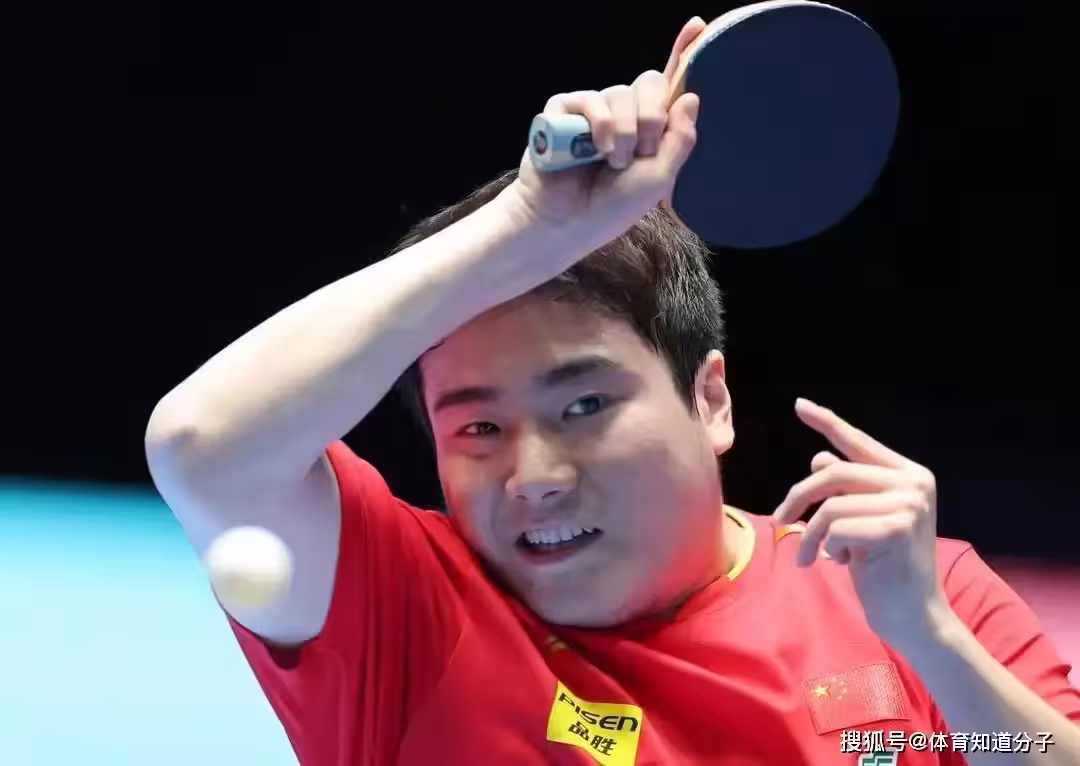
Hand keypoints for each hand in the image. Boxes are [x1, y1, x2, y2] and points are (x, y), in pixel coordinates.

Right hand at [510, 17, 705, 248]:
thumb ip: (678, 140)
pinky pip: (591, 99)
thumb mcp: (658, 179)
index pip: (669, 87)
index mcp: (649, 129)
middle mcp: (623, 114)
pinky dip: (599, 125)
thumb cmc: (610, 208)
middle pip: (650, 83)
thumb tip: (690, 95)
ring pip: (621, 93)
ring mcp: (592, 110)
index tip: (697, 24)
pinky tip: (593, 149)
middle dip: (651, 118)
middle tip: (639, 152)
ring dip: (623, 132)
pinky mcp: (564, 111)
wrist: (567, 222)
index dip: (682, 54)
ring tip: (611, 162)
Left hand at [773, 399, 950, 648]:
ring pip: (830, 506)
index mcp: (909, 475)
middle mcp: (914, 483)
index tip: (799, 405)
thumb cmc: (885, 569)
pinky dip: (828, 549)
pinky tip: (846, 564)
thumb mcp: (861, 522)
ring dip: (812, 535)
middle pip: (833, 474)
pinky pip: (836, 529)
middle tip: (781, 521)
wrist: (914, 616)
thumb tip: (819, 458)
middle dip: (799, 497)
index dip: (826, 422)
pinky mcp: (897, 529)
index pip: (858, 443)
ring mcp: (909, 504)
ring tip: (814, 556)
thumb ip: (848, 489)